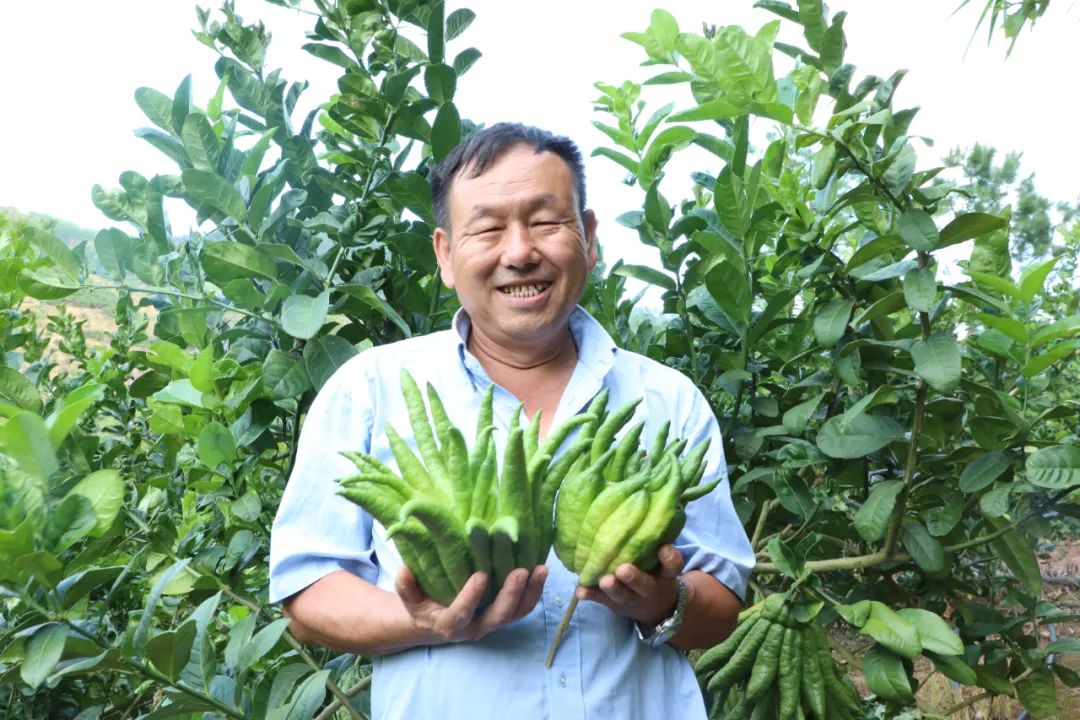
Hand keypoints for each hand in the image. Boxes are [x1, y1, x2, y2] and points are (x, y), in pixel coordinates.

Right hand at [396, 565, 547, 643]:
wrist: (436, 621)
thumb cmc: (423, 604)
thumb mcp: (409, 597)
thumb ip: (405, 585)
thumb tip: (405, 570)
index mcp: (449, 624)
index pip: (461, 615)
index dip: (470, 597)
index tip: (480, 575)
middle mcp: (476, 626)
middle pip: (499, 617)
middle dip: (511, 594)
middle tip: (520, 571)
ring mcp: (494, 621)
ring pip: (517, 613)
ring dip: (531, 592)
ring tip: (541, 568)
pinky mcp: (506, 613)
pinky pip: (524, 606)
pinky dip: (535, 590)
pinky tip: (542, 568)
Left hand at [576, 544, 684, 624]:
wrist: (657, 607)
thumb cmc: (656, 572)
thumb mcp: (663, 562)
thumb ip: (655, 543)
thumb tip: (642, 506)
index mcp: (665, 575)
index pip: (672, 566)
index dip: (670, 558)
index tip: (663, 549)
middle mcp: (650, 589)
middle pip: (645, 585)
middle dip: (634, 578)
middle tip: (623, 569)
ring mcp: (632, 600)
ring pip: (623, 596)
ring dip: (612, 589)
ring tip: (603, 580)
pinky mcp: (615, 606)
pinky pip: (602, 601)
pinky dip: (591, 595)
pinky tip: (581, 590)